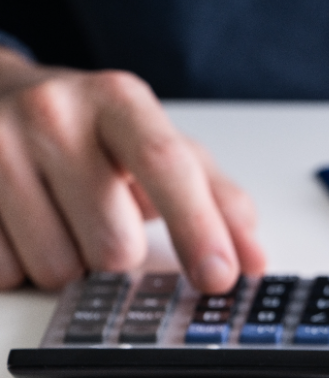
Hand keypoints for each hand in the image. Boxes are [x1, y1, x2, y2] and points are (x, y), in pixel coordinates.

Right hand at [0, 47, 264, 291]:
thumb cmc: (90, 130)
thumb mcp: (160, 146)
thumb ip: (217, 200)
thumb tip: (256, 260)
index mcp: (118, 101)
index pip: (167, 166)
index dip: (199, 228)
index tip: (220, 276)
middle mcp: (53, 113)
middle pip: (114, 243)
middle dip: (118, 254)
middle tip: (102, 221)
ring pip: (58, 267)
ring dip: (69, 264)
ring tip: (60, 219)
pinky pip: (6, 271)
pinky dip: (21, 266)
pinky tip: (22, 225)